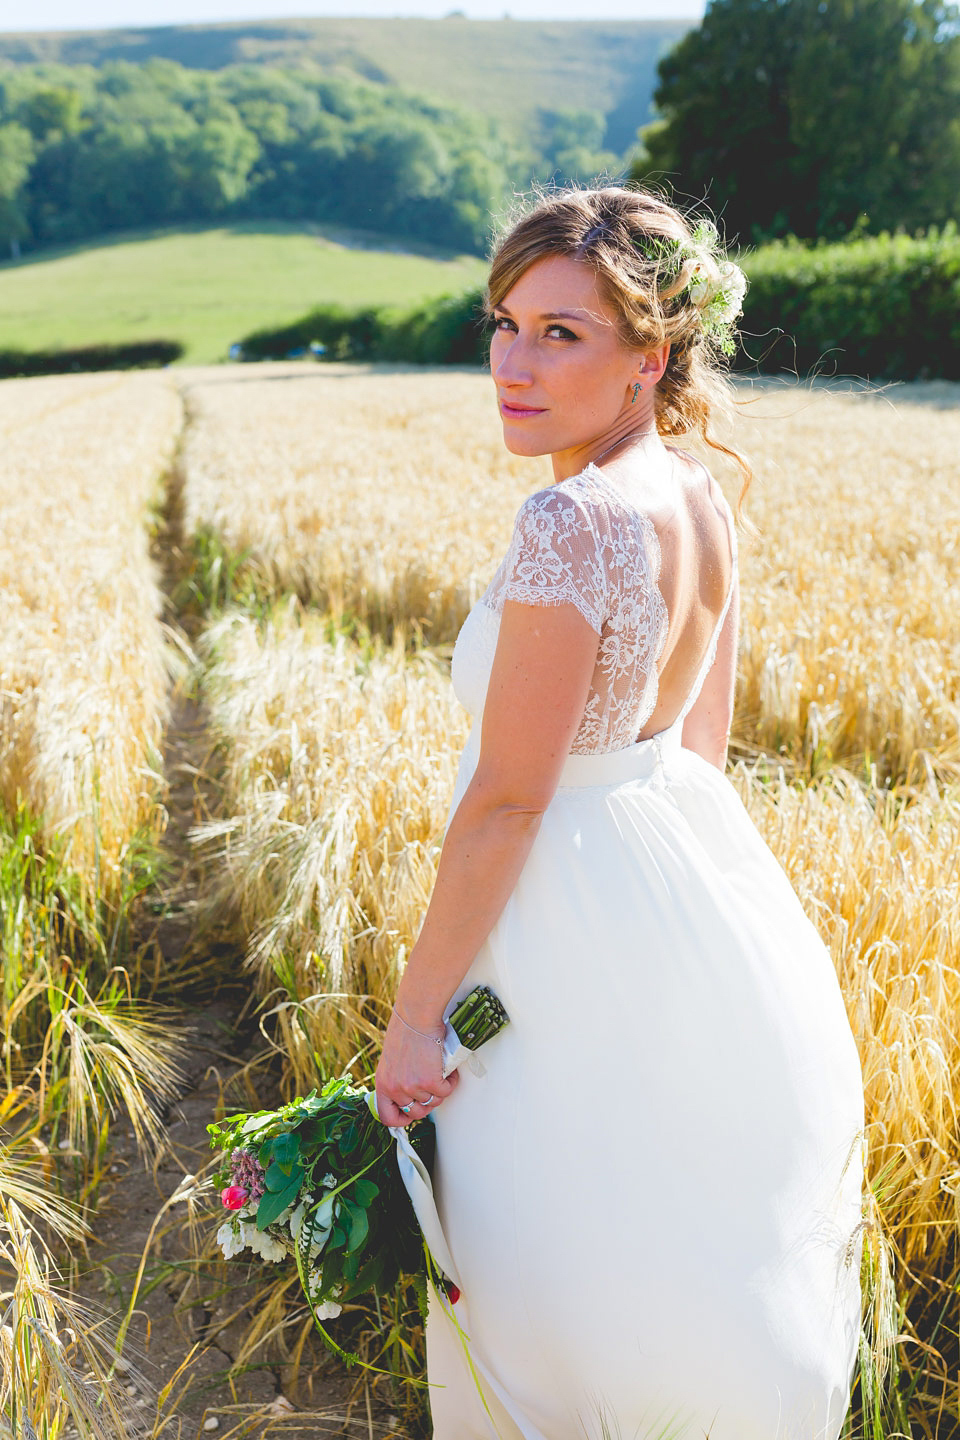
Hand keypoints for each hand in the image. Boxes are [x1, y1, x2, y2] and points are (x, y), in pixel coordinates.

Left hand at [375, 1007, 458, 1128]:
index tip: (410, 1115)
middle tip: (433, 1088)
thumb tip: (408, 1091)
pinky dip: (451, 1082)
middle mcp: (395, 1088)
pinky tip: (449, 1071)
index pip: (387, 1117)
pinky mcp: (430, 1081)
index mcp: (383, 1083)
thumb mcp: (392, 1060)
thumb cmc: (406, 1031)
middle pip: (416, 1113)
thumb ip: (397, 1078)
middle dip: (428, 1103)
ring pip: (433, 1102)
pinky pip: (446, 1091)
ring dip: (440, 1090)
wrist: (416, 1017)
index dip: (401, 1120)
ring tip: (440, 1073)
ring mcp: (412, 1087)